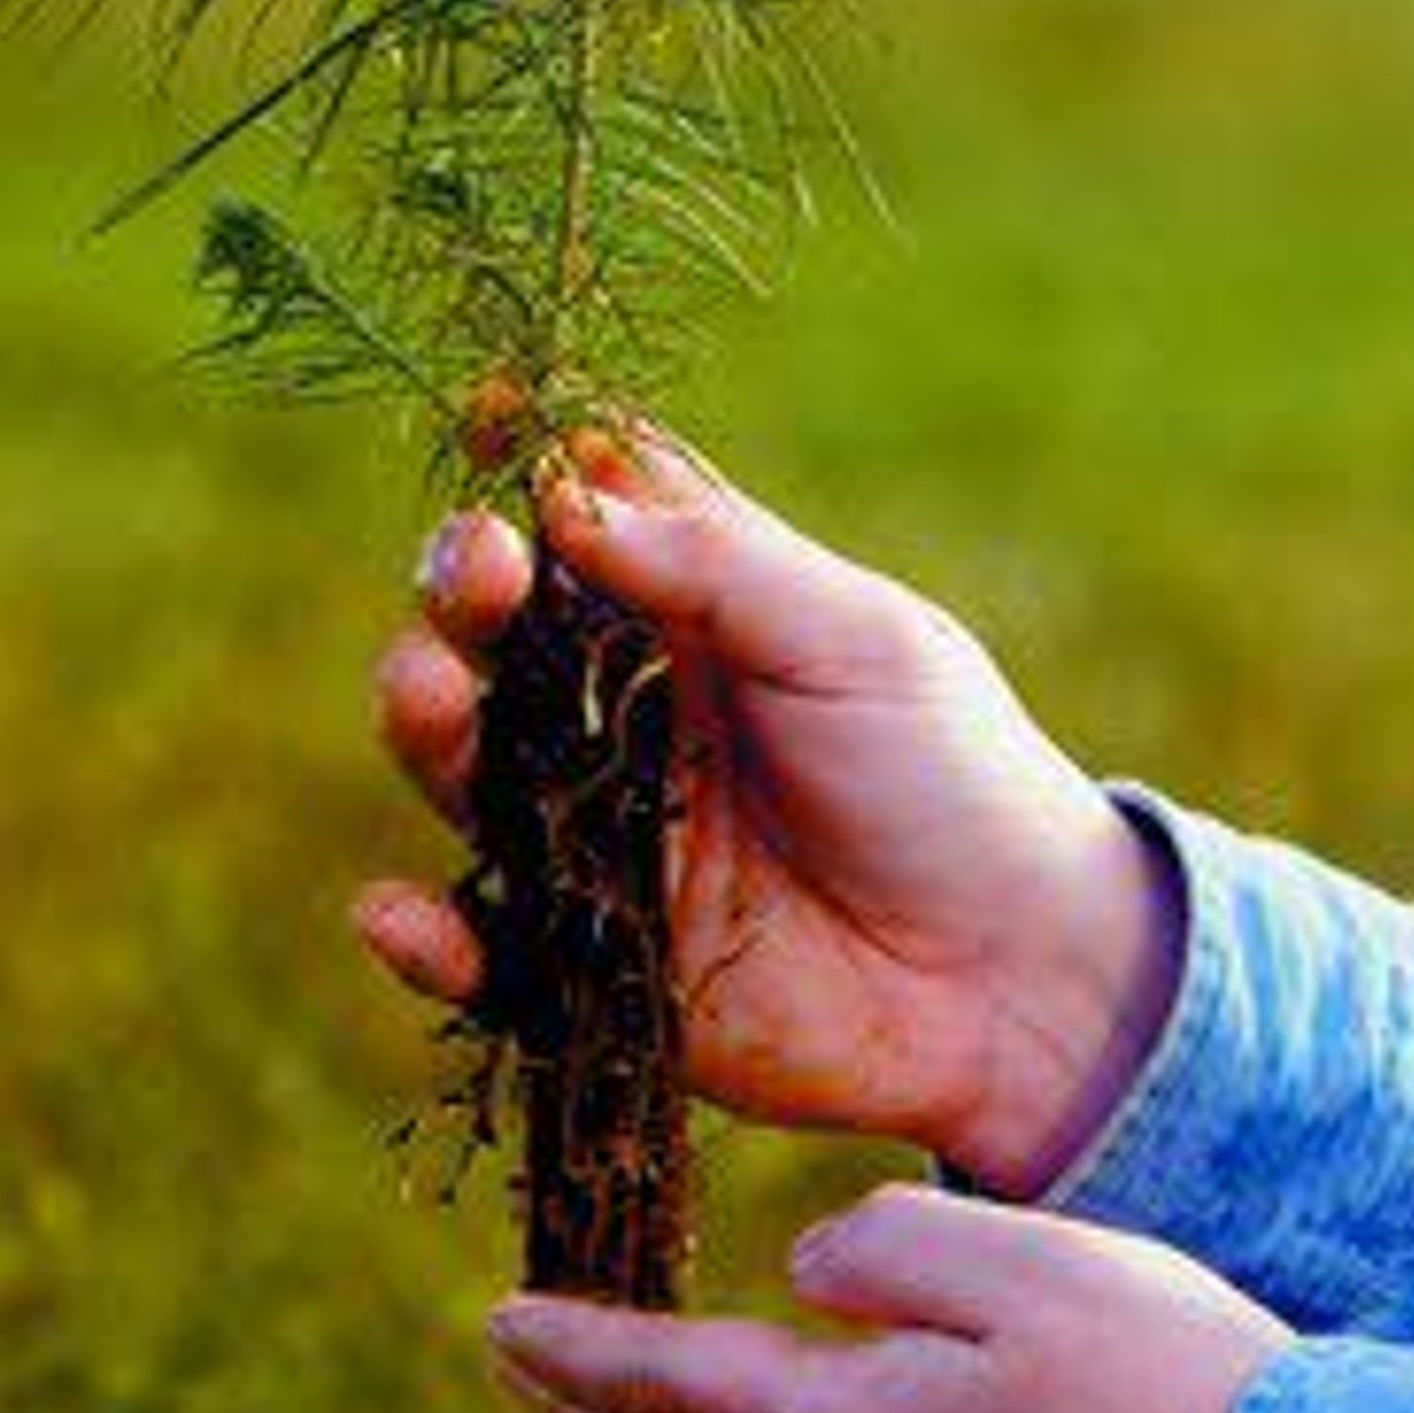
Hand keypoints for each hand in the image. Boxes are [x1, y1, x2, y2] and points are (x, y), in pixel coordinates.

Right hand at [354, 436, 1176, 1190]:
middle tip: (472, 576)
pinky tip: (398, 915)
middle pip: (495, 638)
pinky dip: (427, 939)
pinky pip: (483, 949)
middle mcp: (621, 716)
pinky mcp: (589, 965)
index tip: (493, 438)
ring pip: (465, 773)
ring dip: (424, 726)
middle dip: (461, 596)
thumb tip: (565, 496)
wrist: (1015, 975)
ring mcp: (596, 840)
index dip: (525, 478)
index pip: (577, 524)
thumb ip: (716, 565)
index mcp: (692, 616)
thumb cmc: (950, 776)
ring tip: (425, 690)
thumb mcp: (856, 642)